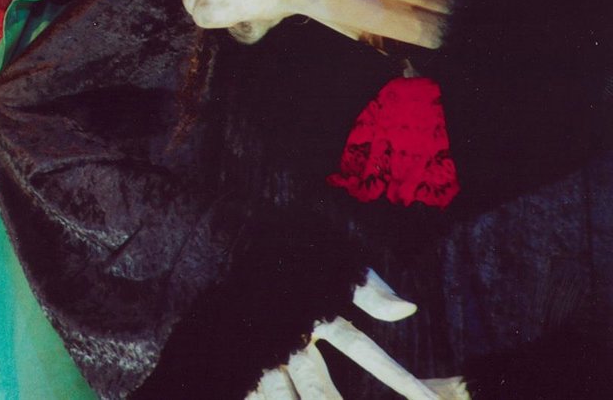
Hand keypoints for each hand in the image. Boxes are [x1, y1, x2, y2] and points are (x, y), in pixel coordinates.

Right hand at [244, 270, 468, 399]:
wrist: (219, 246)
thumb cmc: (284, 253)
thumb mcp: (330, 262)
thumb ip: (368, 288)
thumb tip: (410, 310)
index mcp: (316, 316)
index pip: (365, 352)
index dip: (398, 378)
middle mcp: (290, 342)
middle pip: (323, 394)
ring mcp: (262, 358)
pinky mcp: (241, 367)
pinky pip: (258, 397)